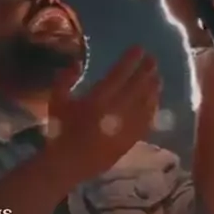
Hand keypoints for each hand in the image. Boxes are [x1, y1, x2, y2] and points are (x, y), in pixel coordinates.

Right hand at [48, 46, 160, 184]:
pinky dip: (152, 109)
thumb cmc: (60, 131)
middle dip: (146, 71)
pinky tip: (155, 102)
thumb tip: (77, 64)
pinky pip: (146, 121)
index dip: (130, 60)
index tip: (139, 49)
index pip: (119, 74)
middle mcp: (115, 110)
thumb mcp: (55, 101)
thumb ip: (64, 80)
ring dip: (152, 88)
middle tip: (153, 59)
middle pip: (137, 86)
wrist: (68, 164)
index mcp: (96, 99)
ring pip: (145, 102)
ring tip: (158, 77)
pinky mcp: (130, 139)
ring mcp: (125, 126)